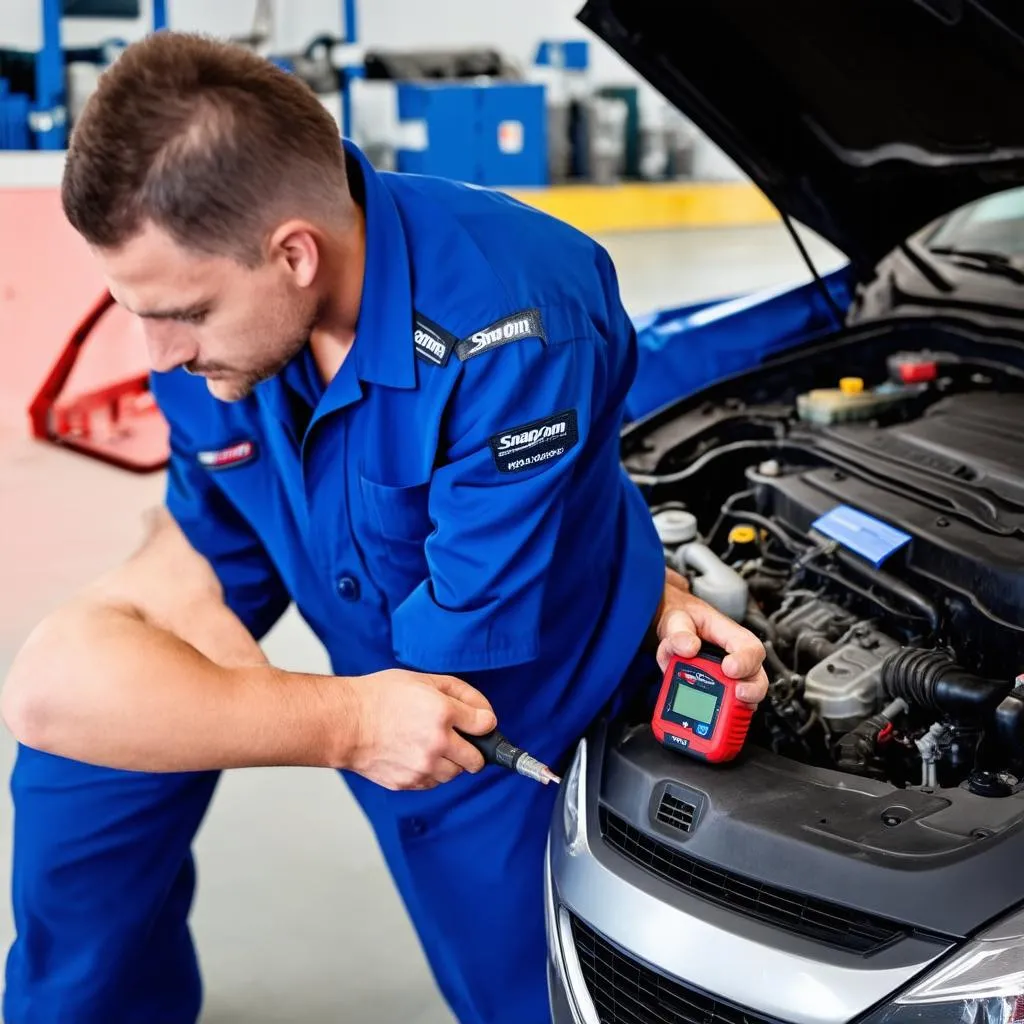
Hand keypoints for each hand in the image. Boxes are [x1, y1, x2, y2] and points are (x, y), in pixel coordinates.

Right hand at [346, 670, 496, 789]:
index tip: (478, 721)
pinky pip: (433, 782)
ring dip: (451, 762)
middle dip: (473, 748)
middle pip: (478, 759)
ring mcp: (423, 766)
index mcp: (443, 713)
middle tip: (458, 738)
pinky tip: (415, 755)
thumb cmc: (380, 697)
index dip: (483, 721)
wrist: (345, 723)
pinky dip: (431, 772)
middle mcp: (437, 743)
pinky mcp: (409, 782)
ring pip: (456, 773)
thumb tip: (486, 714)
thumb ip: (460, 694)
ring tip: (430, 745)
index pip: (486, 725)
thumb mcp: (423, 680)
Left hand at [653, 569, 767, 705]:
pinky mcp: (722, 690)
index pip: (750, 648)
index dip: (745, 661)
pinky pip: (732, 705)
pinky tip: (713, 718)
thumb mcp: (676, 620)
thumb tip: (688, 647)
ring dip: (740, 705)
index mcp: (731, 636)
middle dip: (752, 690)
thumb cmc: (682, 620)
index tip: (729, 668)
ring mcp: (732, 676)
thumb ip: (679, 633)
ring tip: (725, 712)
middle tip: (737, 695)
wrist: (674, 628)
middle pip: (757, 677)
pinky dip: (726, 713)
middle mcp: (737, 658)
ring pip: (748, 695)